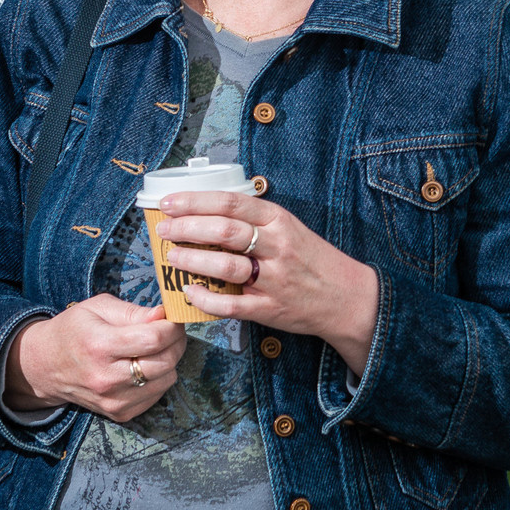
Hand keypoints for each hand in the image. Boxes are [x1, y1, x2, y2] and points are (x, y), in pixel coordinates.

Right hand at [4, 294, 185, 423]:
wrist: (45, 367)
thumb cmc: (73, 330)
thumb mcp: (98, 308)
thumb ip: (133, 311)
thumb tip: (164, 315)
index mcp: (99, 345)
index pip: (153, 339)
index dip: (171, 327)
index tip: (172, 319)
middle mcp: (106, 378)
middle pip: (165, 362)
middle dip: (176, 342)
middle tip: (170, 331)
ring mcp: (113, 400)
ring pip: (167, 380)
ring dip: (169, 361)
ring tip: (154, 348)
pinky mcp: (119, 413)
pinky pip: (157, 395)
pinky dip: (159, 378)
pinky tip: (143, 366)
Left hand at [153, 191, 381, 370]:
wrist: (346, 296)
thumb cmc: (311, 259)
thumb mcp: (289, 227)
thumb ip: (254, 219)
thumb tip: (206, 211)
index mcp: (279, 220)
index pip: (231, 203)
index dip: (195, 201)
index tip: (169, 203)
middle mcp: (277, 246)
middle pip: (224, 231)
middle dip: (186, 228)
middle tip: (164, 230)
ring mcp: (274, 280)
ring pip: (225, 266)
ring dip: (192, 260)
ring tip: (171, 256)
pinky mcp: (270, 309)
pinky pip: (231, 305)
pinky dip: (206, 299)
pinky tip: (189, 292)